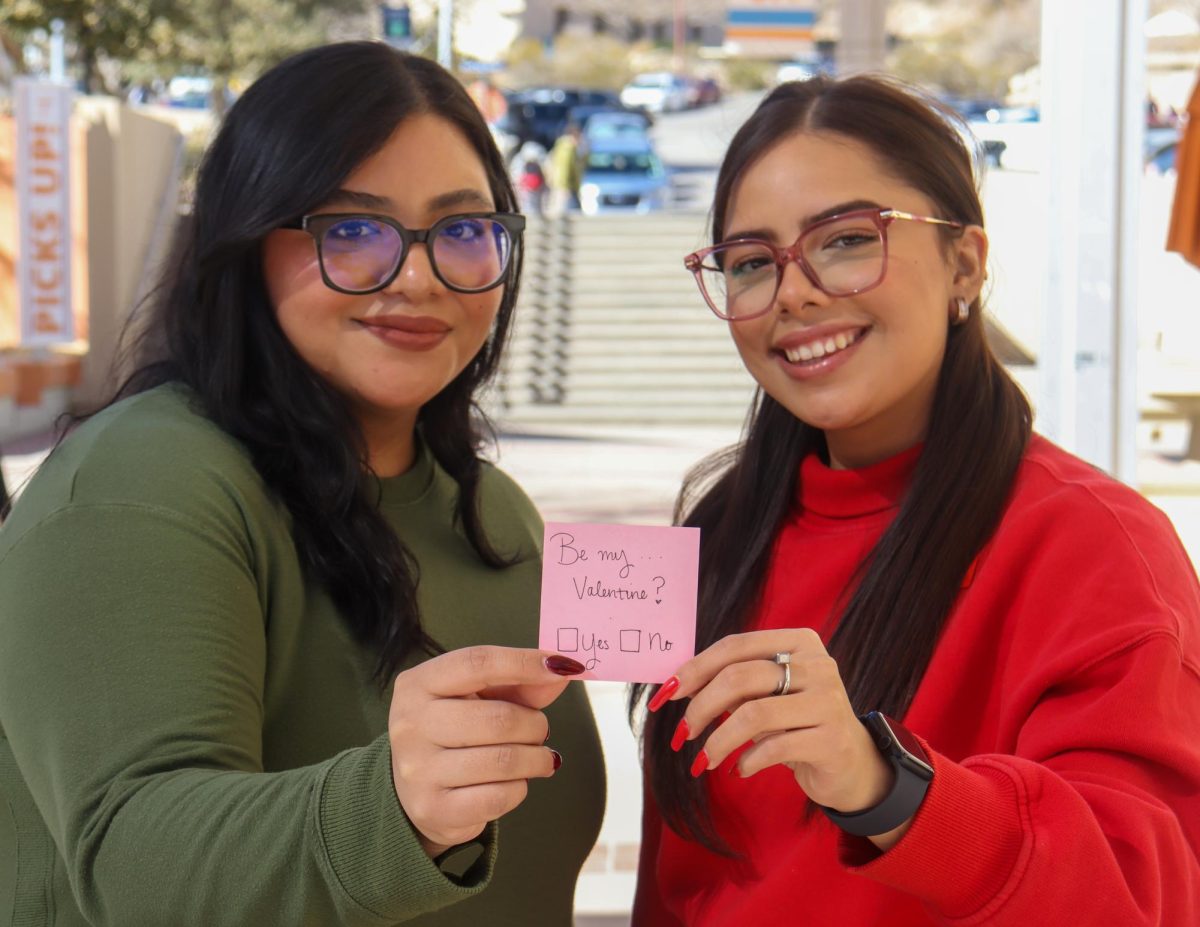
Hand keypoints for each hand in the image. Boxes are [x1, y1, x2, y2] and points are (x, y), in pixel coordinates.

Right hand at [388, 646, 582, 856]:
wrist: (415, 793)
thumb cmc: (454, 733)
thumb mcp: (477, 698)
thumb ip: (518, 683)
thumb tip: (560, 671)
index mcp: (418, 684)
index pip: (477, 663)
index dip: (524, 663)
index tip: (563, 667)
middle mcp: (411, 725)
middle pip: (499, 718)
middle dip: (535, 724)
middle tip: (540, 730)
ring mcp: (419, 771)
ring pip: (504, 760)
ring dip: (535, 758)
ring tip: (537, 757)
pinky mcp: (434, 809)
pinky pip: (499, 796)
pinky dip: (520, 787)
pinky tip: (515, 782)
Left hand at [653, 630, 894, 821]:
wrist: (851, 764)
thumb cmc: (797, 723)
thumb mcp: (768, 694)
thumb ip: (735, 682)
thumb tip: (676, 684)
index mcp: (799, 642)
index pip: (735, 646)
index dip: (696, 668)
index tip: (667, 693)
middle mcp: (817, 665)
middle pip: (740, 677)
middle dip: (701, 707)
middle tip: (682, 733)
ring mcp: (828, 701)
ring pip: (754, 714)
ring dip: (719, 740)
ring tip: (704, 759)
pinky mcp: (831, 740)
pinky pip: (774, 748)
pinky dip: (747, 761)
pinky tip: (738, 769)